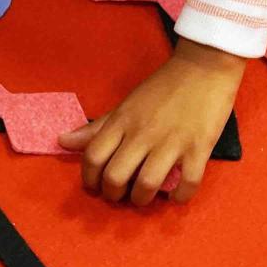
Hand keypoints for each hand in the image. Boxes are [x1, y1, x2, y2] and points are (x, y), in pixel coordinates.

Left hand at [59, 39, 245, 205]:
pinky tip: (176, 196)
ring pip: (147, 184)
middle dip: (113, 194)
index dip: (89, 179)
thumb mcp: (125, 104)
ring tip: (144, 197)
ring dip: (142, 199)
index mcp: (122, 121)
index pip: (93, 157)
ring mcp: (172, 141)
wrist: (204, 66)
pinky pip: (187, 183)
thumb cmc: (163, 87)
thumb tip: (62, 141)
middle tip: (120, 195)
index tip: (96, 186)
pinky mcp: (199, 147)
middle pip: (116, 176)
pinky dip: (180, 197)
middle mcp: (143, 133)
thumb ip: (96, 128)